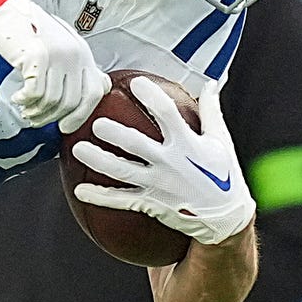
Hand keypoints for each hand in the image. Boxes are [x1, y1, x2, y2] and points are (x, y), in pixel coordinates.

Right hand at [0, 0, 110, 127]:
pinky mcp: (38, 55)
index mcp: (83, 53)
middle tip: (36, 120)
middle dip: (52, 118)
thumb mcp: (59, 48)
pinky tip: (18, 97)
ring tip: (25, 109)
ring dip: (36, 111)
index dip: (81, 115)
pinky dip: (24, 101)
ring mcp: (58, 54)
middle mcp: (75, 53)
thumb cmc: (27, 32)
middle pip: (72, 101)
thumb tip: (92, 92)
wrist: (3, 11)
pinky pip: (35, 92)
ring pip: (52, 100)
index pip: (95, 92)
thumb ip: (74, 69)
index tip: (65, 126)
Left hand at [69, 78, 255, 245]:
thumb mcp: (220, 141)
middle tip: (96, 123)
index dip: (152, 98)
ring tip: (77, 149)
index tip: (136, 83)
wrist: (224, 219)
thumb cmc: (222, 174)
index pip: (168, 115)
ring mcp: (158, 185)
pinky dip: (100, 196)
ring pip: (123, 172)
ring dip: (99, 161)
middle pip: (138, 146)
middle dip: (116, 135)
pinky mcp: (150, 203)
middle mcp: (171, 164)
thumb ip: (210, 111)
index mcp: (189, 144)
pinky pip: (120, 200)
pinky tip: (79, 190)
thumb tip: (212, 82)